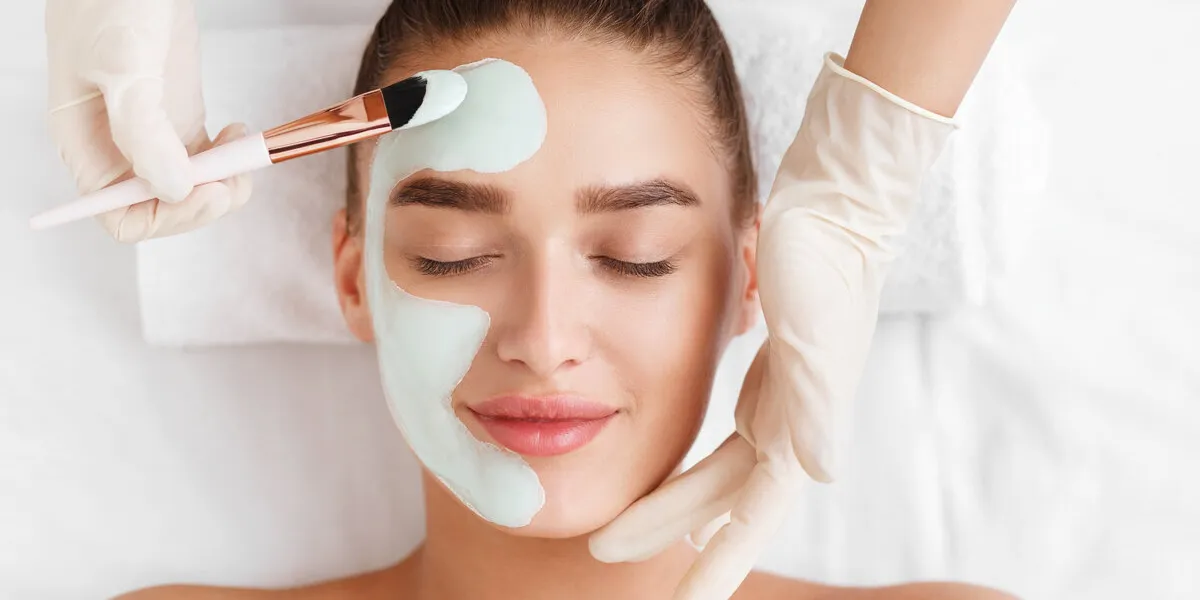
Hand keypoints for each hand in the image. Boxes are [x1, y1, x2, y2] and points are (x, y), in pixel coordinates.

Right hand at [45, 0, 250, 241]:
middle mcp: (118, 149)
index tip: (205, 193)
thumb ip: (144, 132)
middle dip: (204, 200)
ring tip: (242, 151)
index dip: (166, 218)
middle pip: (163, 208)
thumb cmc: (108, 3)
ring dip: (224, 182)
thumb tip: (173, 188)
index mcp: (87, 146)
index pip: (120, 217)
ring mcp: (152, 134)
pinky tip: (239, 133)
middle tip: (235, 175)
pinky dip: (229, 158)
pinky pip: (206, 160)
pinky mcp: (179, 117)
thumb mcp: (123, 66)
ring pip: (191, 187)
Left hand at [589, 54, 955, 599]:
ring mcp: (778, 399)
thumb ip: (817, 405)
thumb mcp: (817, 333)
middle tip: (606, 556)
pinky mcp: (766, 371)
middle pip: (721, 499)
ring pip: (717, 471)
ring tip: (624, 532)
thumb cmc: (827, 263)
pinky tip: (678, 477)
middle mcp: (790, 422)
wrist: (837, 203)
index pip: (752, 514)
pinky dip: (694, 464)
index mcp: (799, 425)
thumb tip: (816, 477)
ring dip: (675, 504)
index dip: (720, 563)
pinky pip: (723, 436)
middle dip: (670, 536)